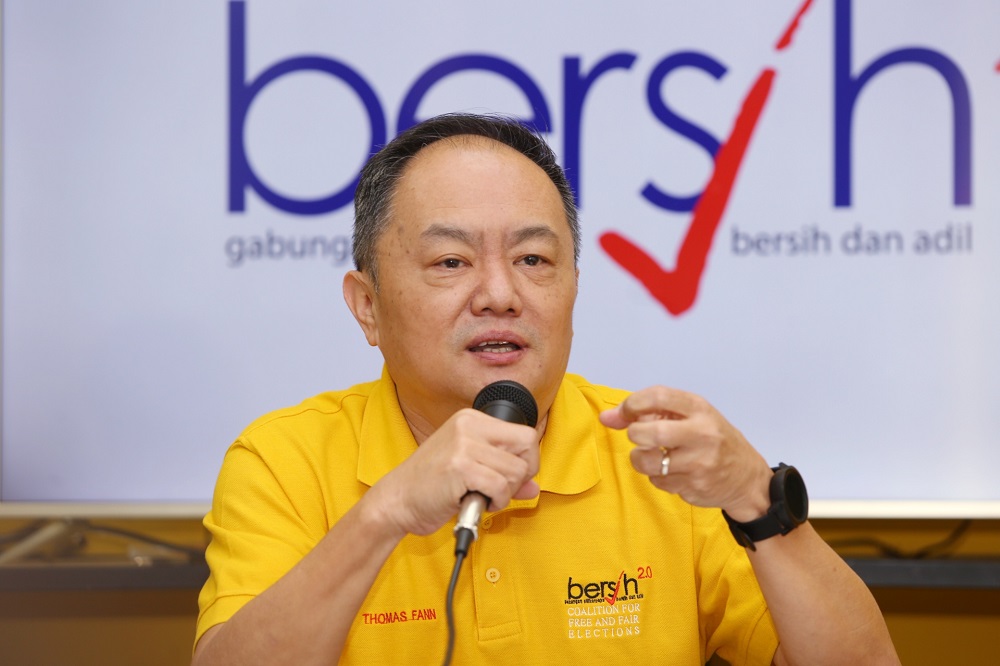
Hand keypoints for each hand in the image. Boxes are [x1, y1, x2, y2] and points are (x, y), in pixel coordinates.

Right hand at [363, 408, 540, 536]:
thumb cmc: (430, 486)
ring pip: (516, 470)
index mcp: (471, 419)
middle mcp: (468, 425)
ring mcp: (463, 444)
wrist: (396, 500)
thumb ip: (504, 474)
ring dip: (506, 492)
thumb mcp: (470, 471)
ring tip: (484, 497)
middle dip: (521, 475)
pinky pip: (500, 486)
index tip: (511, 478)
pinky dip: (496, 501)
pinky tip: (479, 503)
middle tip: (500, 489)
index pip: (525, 433)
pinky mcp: (460, 466)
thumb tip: (534, 487)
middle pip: (527, 446)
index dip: (526, 460)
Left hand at [599, 386, 772, 520]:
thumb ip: (651, 412)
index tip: (626, 412)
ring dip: (639, 459)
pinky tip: (671, 471)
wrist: (747, 479)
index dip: (633, 403)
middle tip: (639, 436)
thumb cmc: (714, 440)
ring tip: (650, 455)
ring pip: (648, 461)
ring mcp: (699, 463)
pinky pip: (658, 481)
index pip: (658, 396)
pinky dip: (656, 476)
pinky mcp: (694, 487)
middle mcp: (702, 434)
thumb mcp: (692, 417)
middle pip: (650, 432)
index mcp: (700, 409)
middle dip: (635, 434)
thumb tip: (606, 417)